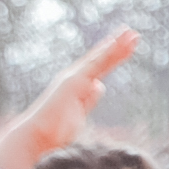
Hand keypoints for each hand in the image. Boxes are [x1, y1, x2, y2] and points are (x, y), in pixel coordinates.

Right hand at [0, 26, 137, 168]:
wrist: (36, 136)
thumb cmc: (55, 130)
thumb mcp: (80, 113)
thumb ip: (89, 98)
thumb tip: (99, 85)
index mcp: (78, 85)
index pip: (99, 67)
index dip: (113, 56)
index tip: (126, 46)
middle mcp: (74, 77)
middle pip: (101, 58)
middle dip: (117, 45)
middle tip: (132, 32)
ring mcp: (73, 77)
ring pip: (99, 58)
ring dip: (116, 45)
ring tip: (131, 33)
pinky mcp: (73, 81)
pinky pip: (93, 65)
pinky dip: (105, 54)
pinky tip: (115, 44)